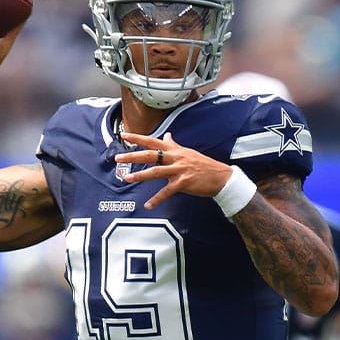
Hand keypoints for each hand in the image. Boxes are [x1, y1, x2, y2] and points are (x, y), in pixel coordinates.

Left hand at [114, 132, 234, 208]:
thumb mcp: (188, 152)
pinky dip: (157, 199)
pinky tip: (148, 205)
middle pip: (151, 155)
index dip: (138, 138)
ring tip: (127, 178)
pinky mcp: (184, 183)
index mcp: (176, 150)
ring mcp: (180, 170)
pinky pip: (167, 192)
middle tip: (118, 158)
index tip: (124, 135)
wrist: (221, 177)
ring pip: (156, 171)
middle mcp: (176, 158)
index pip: (154, 141)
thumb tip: (167, 135)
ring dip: (141, 175)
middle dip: (133, 156)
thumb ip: (175, 145)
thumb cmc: (204, 165)